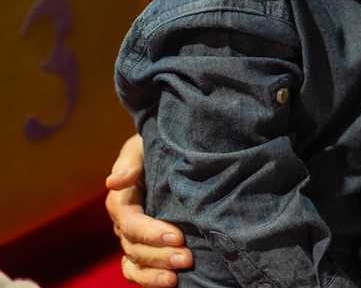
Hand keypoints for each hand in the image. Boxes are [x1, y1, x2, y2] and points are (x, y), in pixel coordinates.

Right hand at [105, 134, 191, 285]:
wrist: (171, 155)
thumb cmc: (155, 149)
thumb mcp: (141, 148)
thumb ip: (129, 162)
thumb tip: (113, 181)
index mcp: (122, 201)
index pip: (131, 223)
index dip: (150, 232)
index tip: (177, 234)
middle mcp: (124, 224)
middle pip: (134, 248)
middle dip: (159, 255)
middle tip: (186, 258)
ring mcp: (133, 240)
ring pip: (135, 264)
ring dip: (154, 273)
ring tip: (176, 278)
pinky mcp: (145, 249)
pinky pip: (138, 272)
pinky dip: (150, 280)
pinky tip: (171, 283)